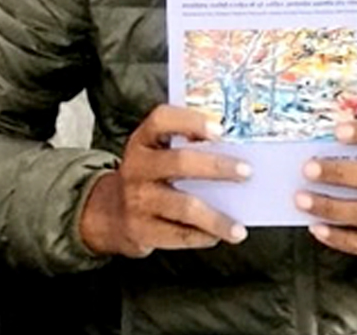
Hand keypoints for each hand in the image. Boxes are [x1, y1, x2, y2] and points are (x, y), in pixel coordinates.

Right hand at [78, 105, 249, 257]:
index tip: (220, 129)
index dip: (190, 121)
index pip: (161, 119)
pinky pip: (179, 236)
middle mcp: (137, 167)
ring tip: (239, 228)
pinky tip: (218, 237)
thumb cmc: (147, 175)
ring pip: (184, 207)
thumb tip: (234, 150)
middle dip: (216, 167)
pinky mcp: (141, 230)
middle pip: (179, 163)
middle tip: (246, 171)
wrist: (109, 213)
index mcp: (142, 140)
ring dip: (216, 218)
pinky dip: (203, 237)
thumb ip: (183, 144)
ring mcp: (138, 200)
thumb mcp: (154, 152)